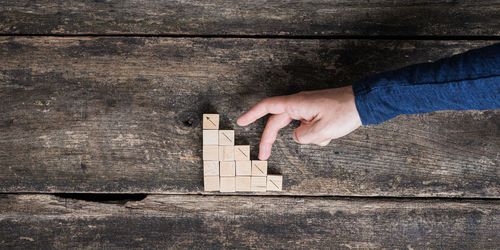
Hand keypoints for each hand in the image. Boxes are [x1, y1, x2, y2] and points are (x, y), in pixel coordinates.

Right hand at [237, 86, 361, 159]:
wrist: (364, 103)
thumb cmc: (344, 112)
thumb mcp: (322, 131)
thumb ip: (303, 137)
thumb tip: (296, 137)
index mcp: (296, 104)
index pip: (267, 107)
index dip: (252, 114)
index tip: (240, 122)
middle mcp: (299, 104)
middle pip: (277, 122)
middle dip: (270, 139)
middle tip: (263, 155)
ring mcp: (308, 108)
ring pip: (297, 128)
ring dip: (308, 137)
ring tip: (326, 134)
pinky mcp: (316, 113)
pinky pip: (310, 128)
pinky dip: (318, 134)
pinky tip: (331, 132)